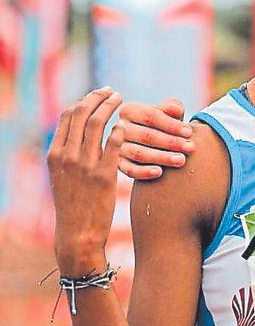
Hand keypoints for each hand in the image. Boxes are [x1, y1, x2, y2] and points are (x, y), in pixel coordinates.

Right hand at [47, 88, 125, 276]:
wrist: (78, 232)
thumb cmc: (74, 205)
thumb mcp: (63, 177)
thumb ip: (69, 155)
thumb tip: (79, 136)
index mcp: (55, 154)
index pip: (66, 116)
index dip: (83, 101)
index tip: (97, 95)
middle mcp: (66, 156)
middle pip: (81, 114)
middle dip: (97, 98)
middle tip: (113, 92)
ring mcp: (84, 164)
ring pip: (97, 124)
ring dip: (111, 107)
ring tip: (122, 100)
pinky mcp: (103, 175)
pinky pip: (114, 144)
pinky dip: (120, 130)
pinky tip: (128, 125)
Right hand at [116, 98, 192, 179]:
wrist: (154, 143)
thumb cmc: (163, 124)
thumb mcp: (166, 113)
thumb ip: (171, 108)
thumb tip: (177, 109)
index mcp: (128, 110)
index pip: (150, 116)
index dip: (171, 124)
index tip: (189, 132)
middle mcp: (118, 128)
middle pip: (146, 135)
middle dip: (171, 142)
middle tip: (190, 147)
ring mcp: (117, 147)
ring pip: (139, 153)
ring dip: (162, 157)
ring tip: (181, 160)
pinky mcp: (118, 164)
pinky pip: (129, 170)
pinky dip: (144, 172)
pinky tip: (160, 172)